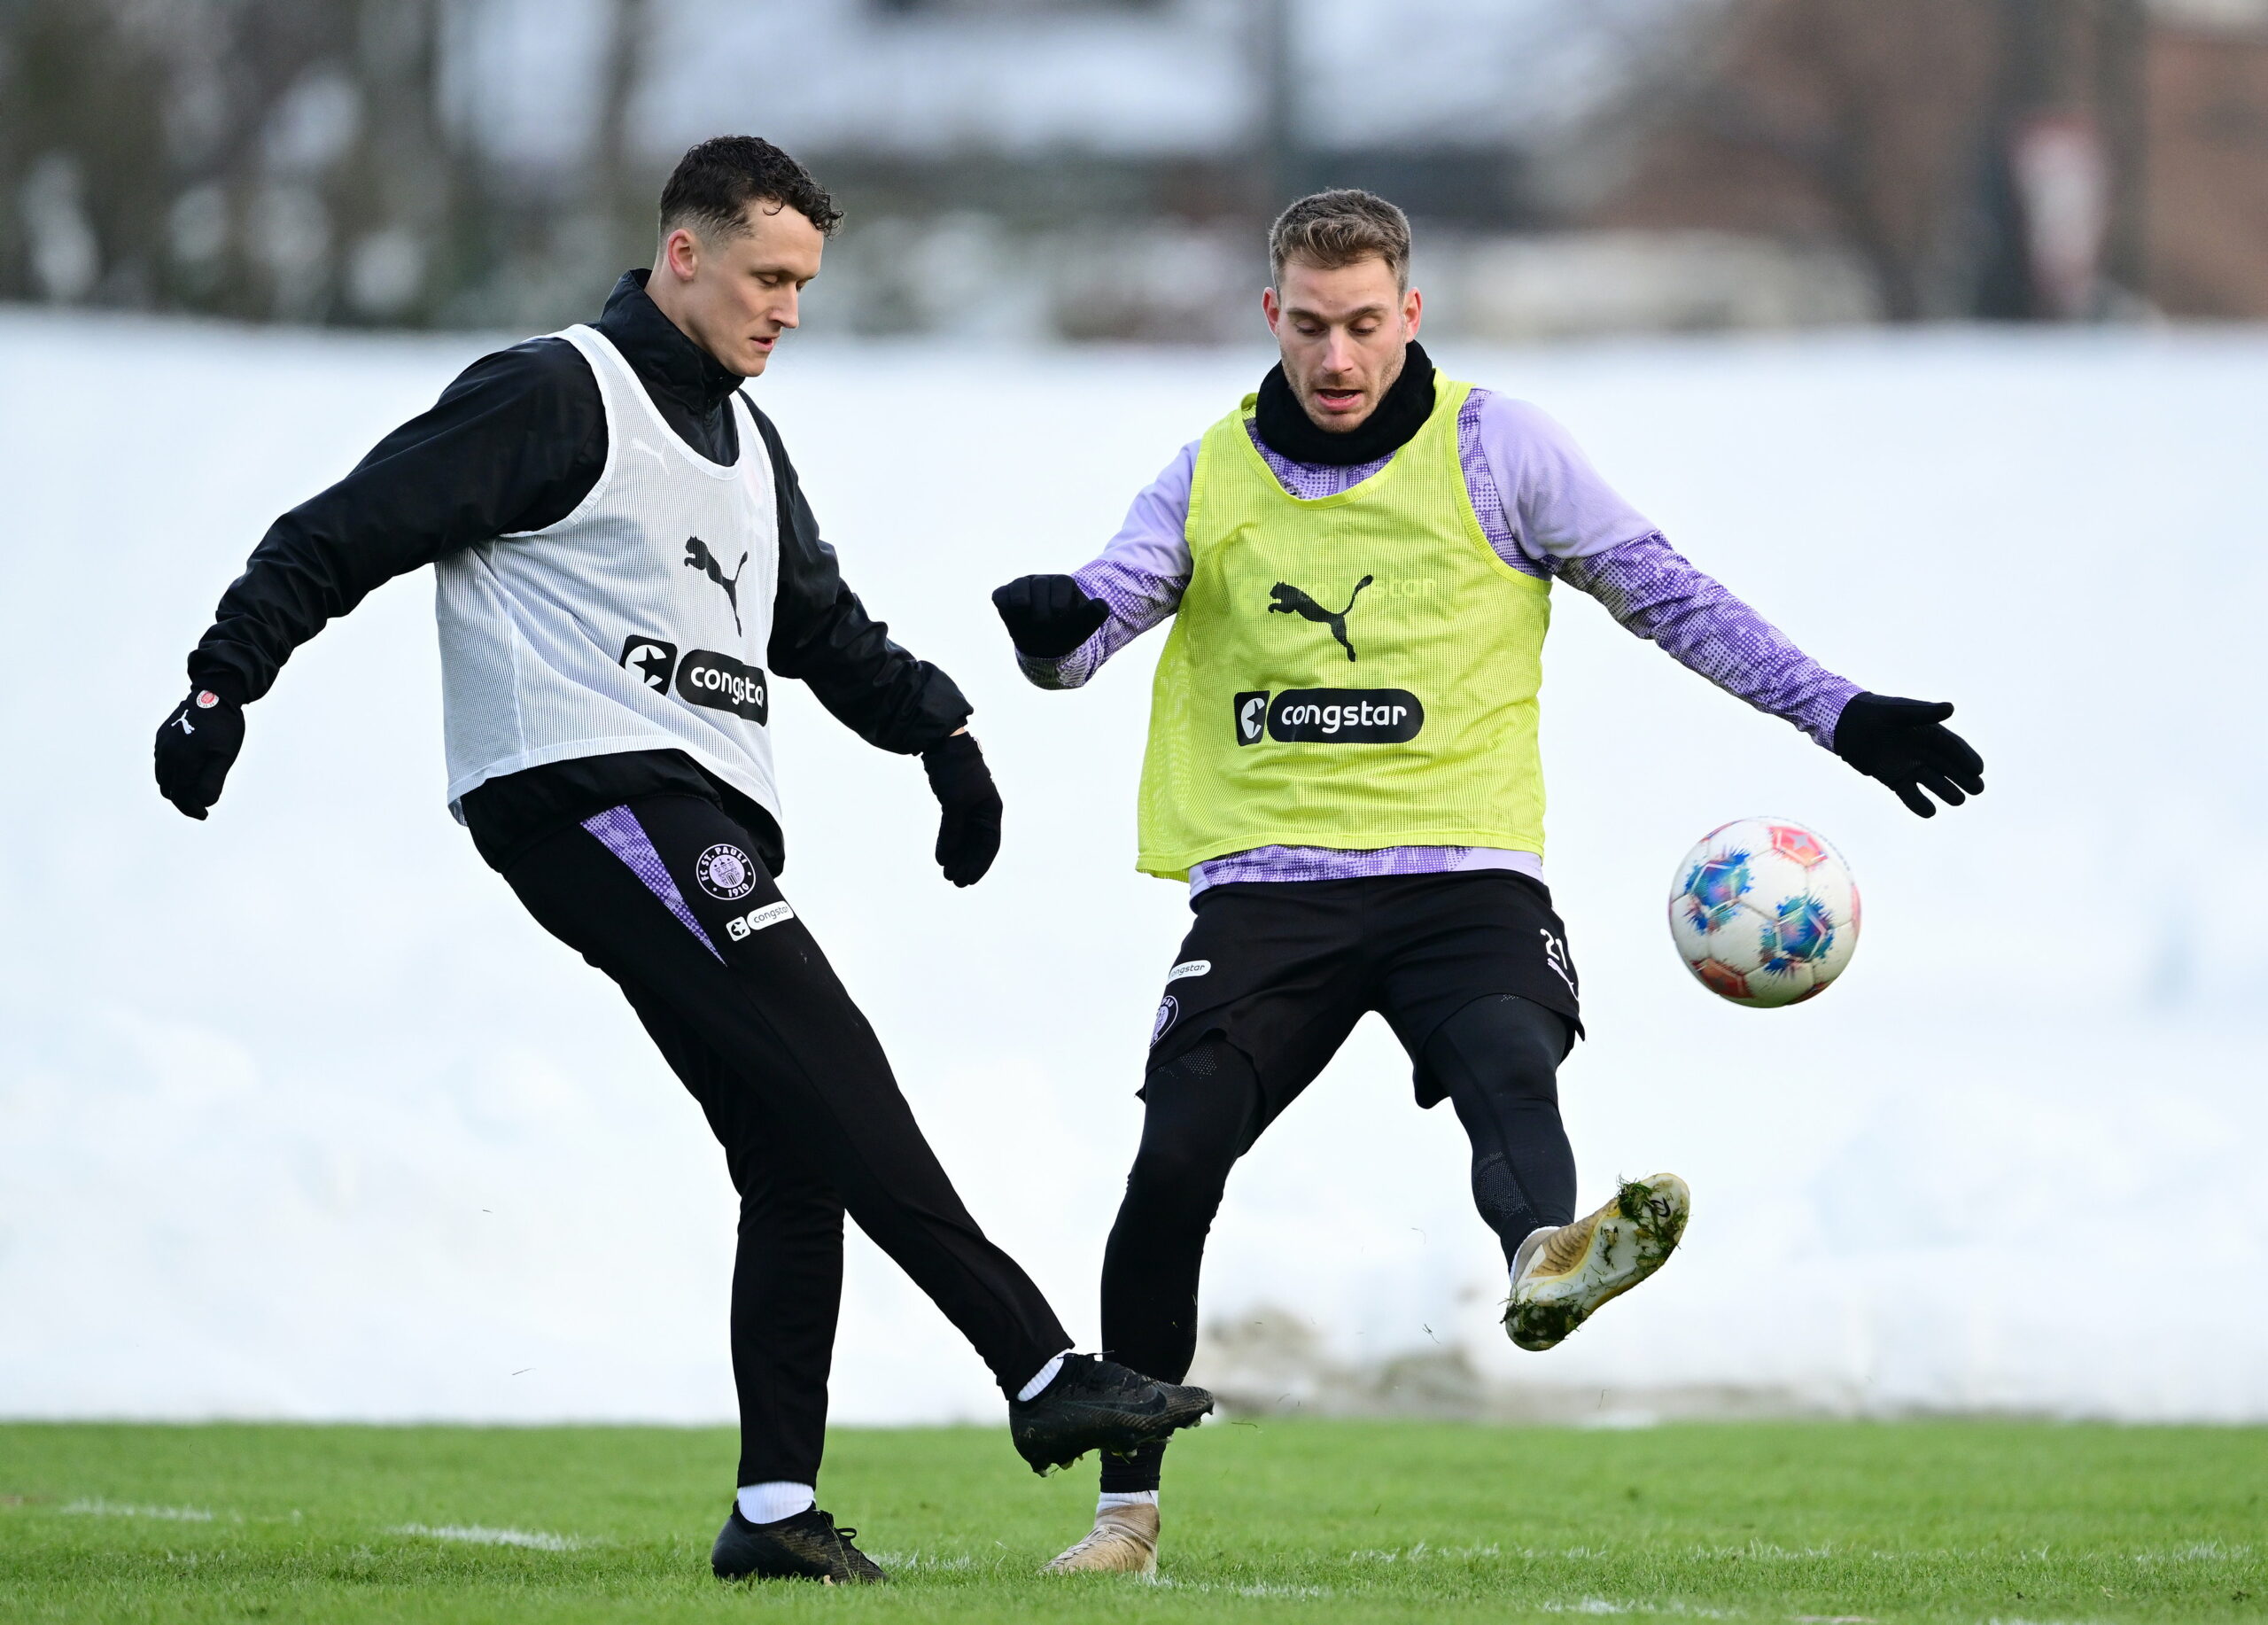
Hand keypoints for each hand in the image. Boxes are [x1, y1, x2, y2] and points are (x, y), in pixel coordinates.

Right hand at [154, 684, 246, 819]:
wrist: (214, 694)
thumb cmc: (225, 728)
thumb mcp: (225, 756)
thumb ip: (212, 781)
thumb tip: (203, 802)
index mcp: (182, 760)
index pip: (181, 796)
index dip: (192, 809)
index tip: (205, 814)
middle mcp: (166, 754)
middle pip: (169, 789)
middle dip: (183, 802)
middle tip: (200, 808)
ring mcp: (161, 745)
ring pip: (162, 777)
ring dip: (175, 788)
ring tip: (193, 793)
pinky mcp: (161, 737)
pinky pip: (161, 763)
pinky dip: (171, 774)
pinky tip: (186, 774)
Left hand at [921, 732, 1002, 886]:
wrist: (943, 746)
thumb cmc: (956, 772)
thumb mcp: (955, 804)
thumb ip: (952, 832)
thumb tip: (945, 859)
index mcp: (992, 810)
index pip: (990, 845)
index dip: (980, 865)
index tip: (969, 881)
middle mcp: (983, 811)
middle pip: (977, 845)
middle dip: (967, 864)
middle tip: (953, 881)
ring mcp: (969, 808)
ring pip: (965, 839)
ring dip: (957, 856)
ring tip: (946, 873)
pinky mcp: (954, 804)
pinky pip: (953, 830)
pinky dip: (948, 843)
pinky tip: (941, 857)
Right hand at [992, 574, 1108, 658]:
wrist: (1046, 646)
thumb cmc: (1067, 632)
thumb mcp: (1083, 626)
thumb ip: (1095, 615)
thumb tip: (1102, 604)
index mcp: (1062, 584)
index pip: (1061, 582)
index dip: (1059, 596)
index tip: (1059, 612)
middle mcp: (1041, 582)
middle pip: (1039, 584)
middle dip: (1041, 604)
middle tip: (1044, 622)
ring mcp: (1022, 588)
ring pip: (1018, 586)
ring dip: (1021, 599)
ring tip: (1024, 609)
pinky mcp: (1006, 597)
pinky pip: (1000, 595)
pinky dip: (1003, 603)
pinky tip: (1010, 614)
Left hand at [1832, 693, 1982, 817]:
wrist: (1846, 725)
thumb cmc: (1875, 713)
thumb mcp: (1899, 712)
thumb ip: (1924, 713)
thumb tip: (1950, 708)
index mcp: (1929, 732)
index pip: (1952, 747)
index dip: (1965, 758)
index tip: (1977, 769)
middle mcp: (1923, 751)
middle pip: (1948, 767)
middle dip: (1963, 778)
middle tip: (1978, 789)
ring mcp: (1910, 766)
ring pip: (1933, 781)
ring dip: (1946, 791)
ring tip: (1959, 800)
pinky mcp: (1894, 779)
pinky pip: (1910, 794)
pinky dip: (1918, 803)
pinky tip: (1930, 812)